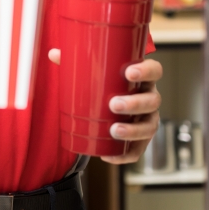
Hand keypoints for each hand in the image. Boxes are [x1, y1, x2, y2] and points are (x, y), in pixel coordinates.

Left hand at [47, 49, 162, 164]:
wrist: (107, 108)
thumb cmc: (103, 85)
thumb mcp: (92, 72)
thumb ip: (75, 62)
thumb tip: (53, 53)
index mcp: (141, 78)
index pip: (154, 70)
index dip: (146, 71)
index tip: (129, 72)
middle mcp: (149, 98)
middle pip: (152, 100)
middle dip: (135, 103)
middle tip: (113, 104)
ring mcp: (148, 119)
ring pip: (149, 126)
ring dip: (133, 130)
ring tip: (114, 131)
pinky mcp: (141, 139)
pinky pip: (139, 149)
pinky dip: (126, 154)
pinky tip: (110, 156)